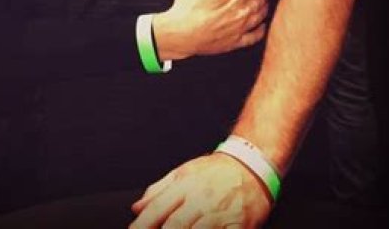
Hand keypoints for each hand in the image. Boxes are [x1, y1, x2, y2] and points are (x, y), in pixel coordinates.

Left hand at [130, 154, 271, 227]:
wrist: (251, 165)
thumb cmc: (215, 171)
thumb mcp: (183, 172)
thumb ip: (159, 190)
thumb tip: (137, 207)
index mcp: (184, 184)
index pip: (157, 207)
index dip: (142, 224)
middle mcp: (200, 199)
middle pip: (175, 224)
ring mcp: (220, 213)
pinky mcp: (238, 225)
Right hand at [153, 0, 267, 59]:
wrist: (182, 33)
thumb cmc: (190, 6)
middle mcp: (242, 13)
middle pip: (259, 1)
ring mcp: (239, 29)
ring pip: (259, 17)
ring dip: (265, 8)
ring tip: (265, 2)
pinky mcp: (234, 42)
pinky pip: (254, 37)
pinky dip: (261, 30)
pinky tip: (262, 26)